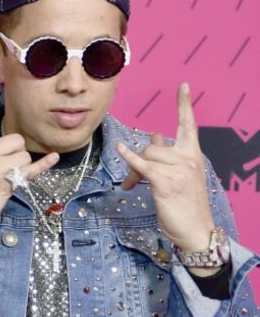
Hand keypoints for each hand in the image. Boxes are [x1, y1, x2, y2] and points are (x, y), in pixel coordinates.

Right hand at [0, 71, 59, 249]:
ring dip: (20, 167)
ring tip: (3, 180)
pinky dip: (43, 165)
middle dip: (16, 152)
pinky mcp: (5, 182)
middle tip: (3, 168)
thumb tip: (9, 149)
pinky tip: (52, 158)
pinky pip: (30, 170)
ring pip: (23, 155)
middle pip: (15, 139)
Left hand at [117, 83, 215, 256]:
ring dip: (133, 170)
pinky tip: (120, 149)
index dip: (184, 105)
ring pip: (146, 156)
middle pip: (153, 145)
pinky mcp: (165, 183)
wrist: (196, 231)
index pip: (188, 125)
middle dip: (138, 158)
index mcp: (193, 155)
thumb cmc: (185, 204)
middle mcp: (188, 159)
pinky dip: (129, 158)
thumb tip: (153, 135)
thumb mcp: (178, 176)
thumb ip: (166, 155)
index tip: (183, 85)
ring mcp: (178, 171)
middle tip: (131, 178)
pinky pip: (142, 165)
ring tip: (132, 185)